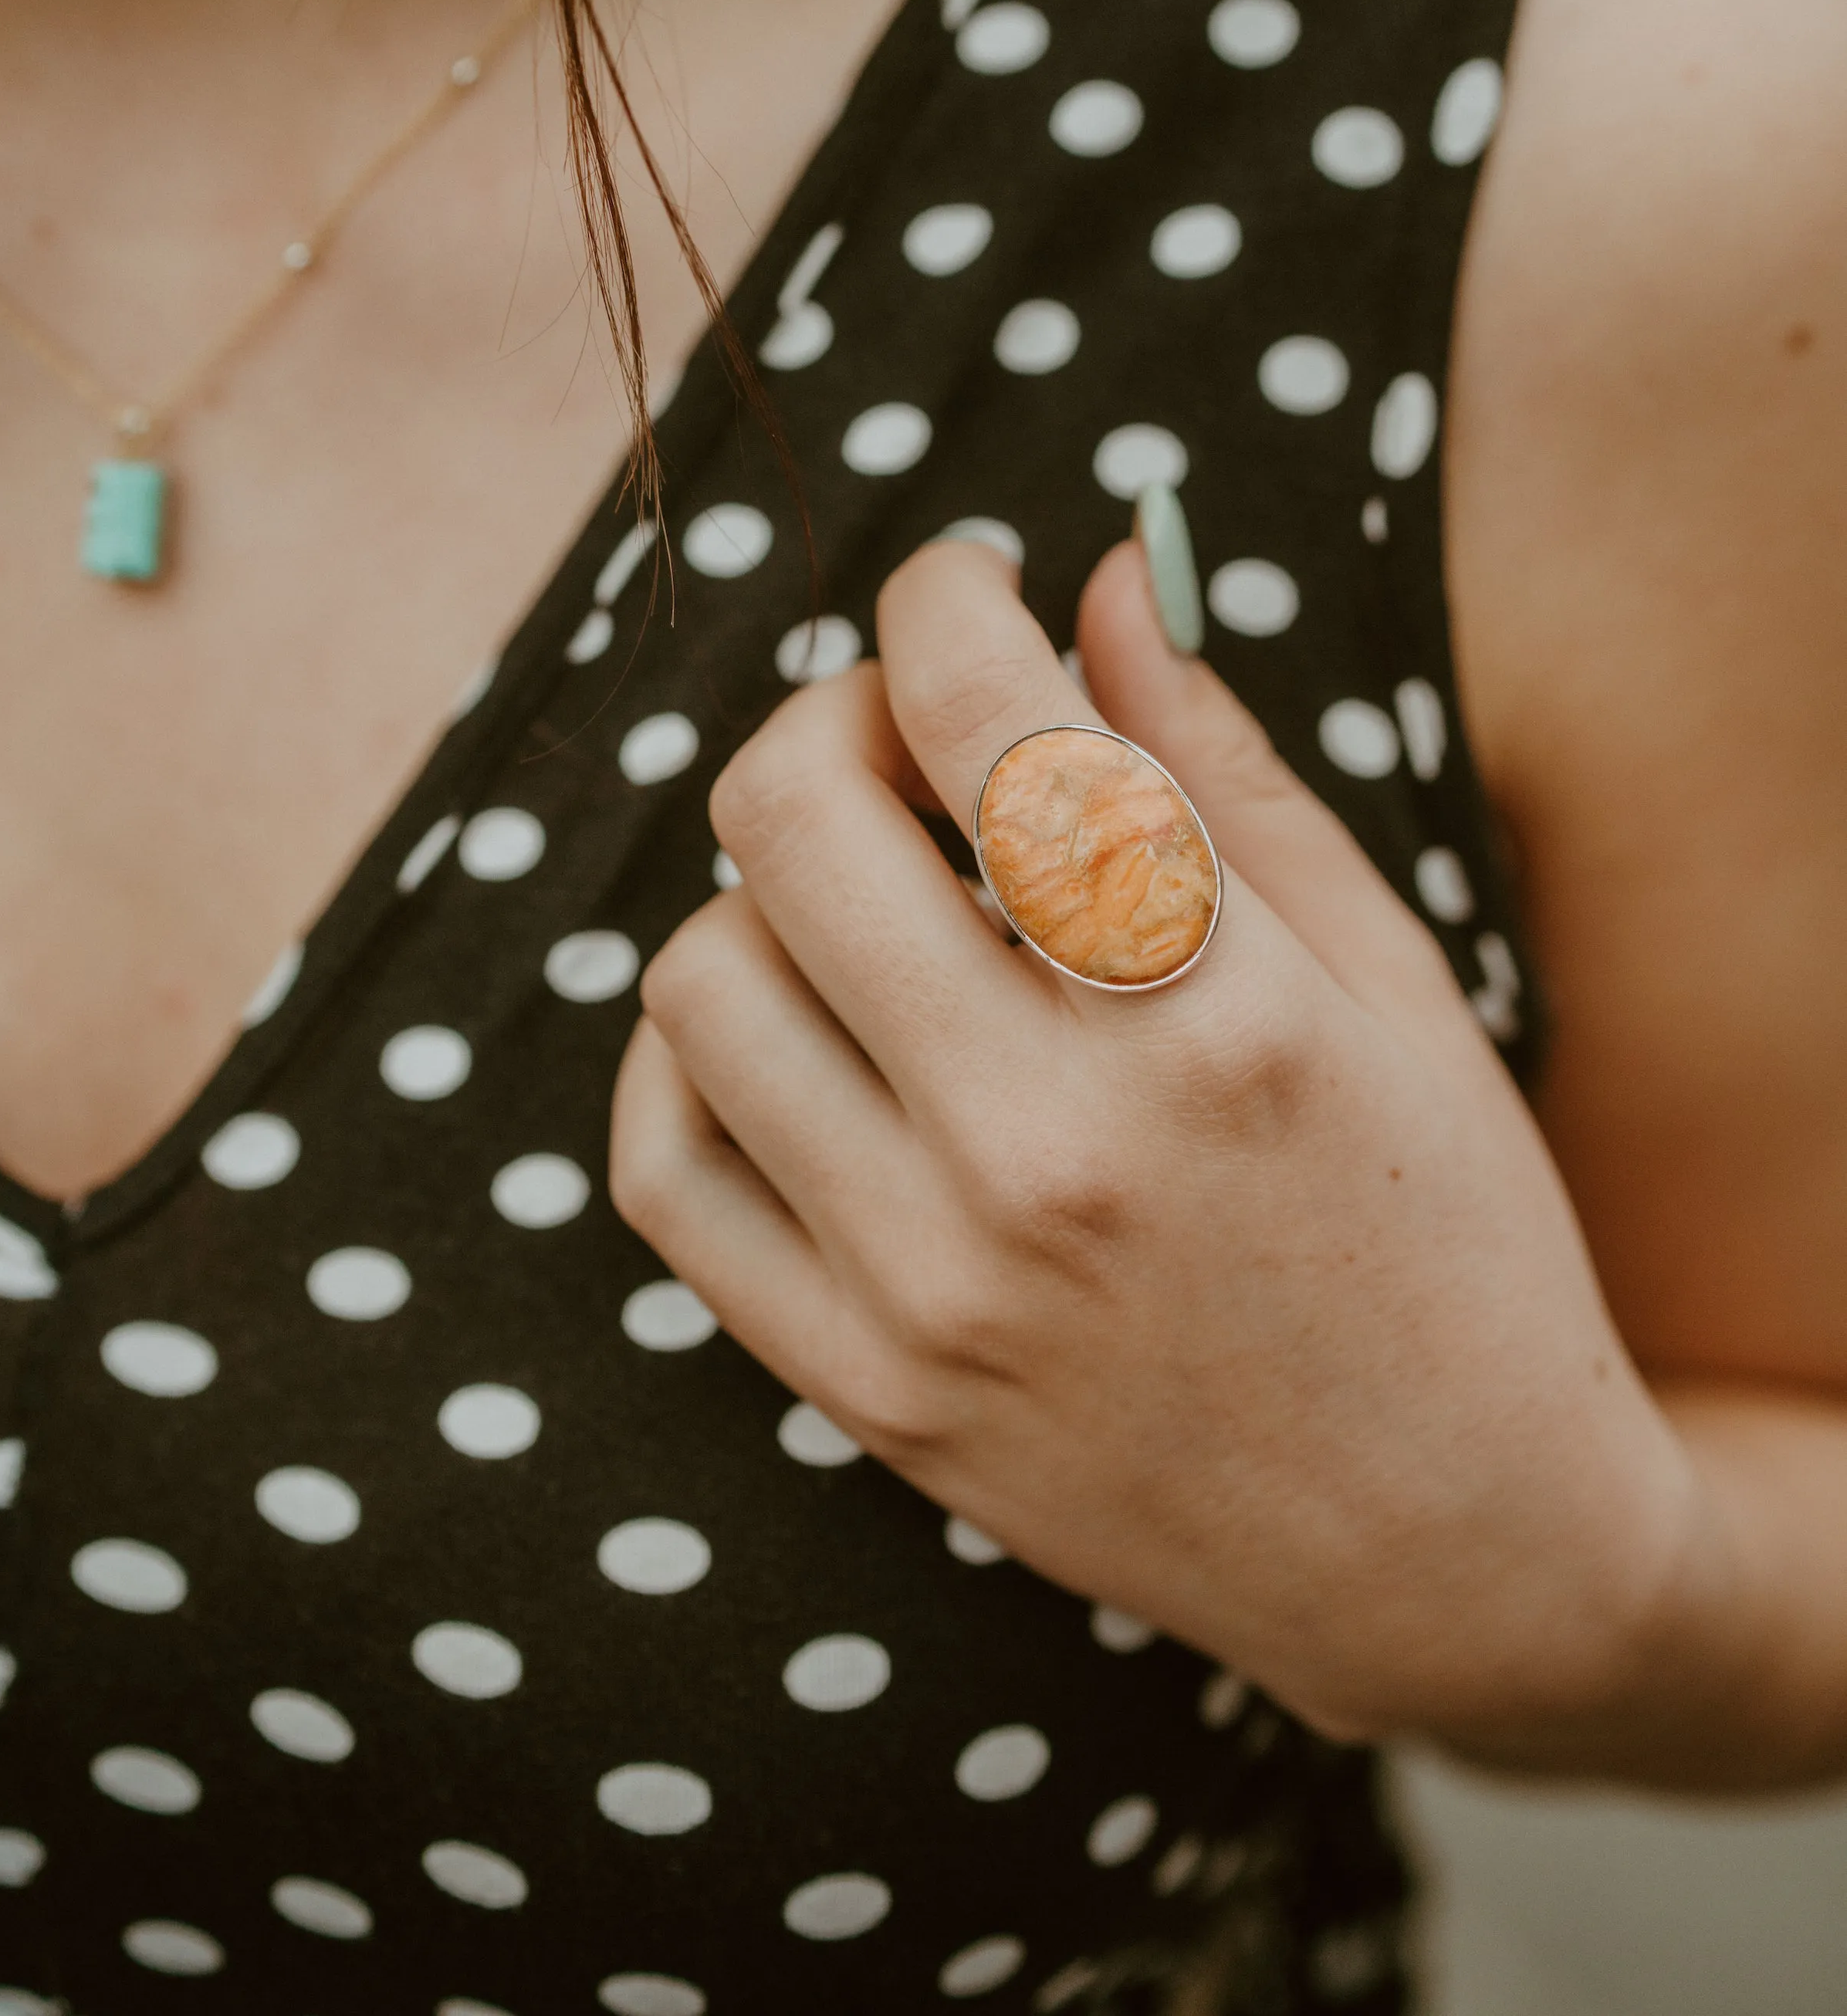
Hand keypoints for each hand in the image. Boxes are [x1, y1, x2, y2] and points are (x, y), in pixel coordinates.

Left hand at [611, 537, 1700, 1753]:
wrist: (1455, 1552)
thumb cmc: (1452, 1231)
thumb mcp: (1388, 977)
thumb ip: (1223, 765)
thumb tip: (1100, 569)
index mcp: (1218, 1019)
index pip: (986, 715)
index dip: (948, 597)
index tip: (969, 591)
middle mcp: (1053, 1148)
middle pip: (789, 815)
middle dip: (833, 713)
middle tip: (909, 738)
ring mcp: (936, 1285)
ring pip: (701, 974)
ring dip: (770, 890)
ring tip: (878, 907)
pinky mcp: (867, 1388)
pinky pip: (666, 1166)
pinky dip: (698, 1054)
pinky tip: (799, 1028)